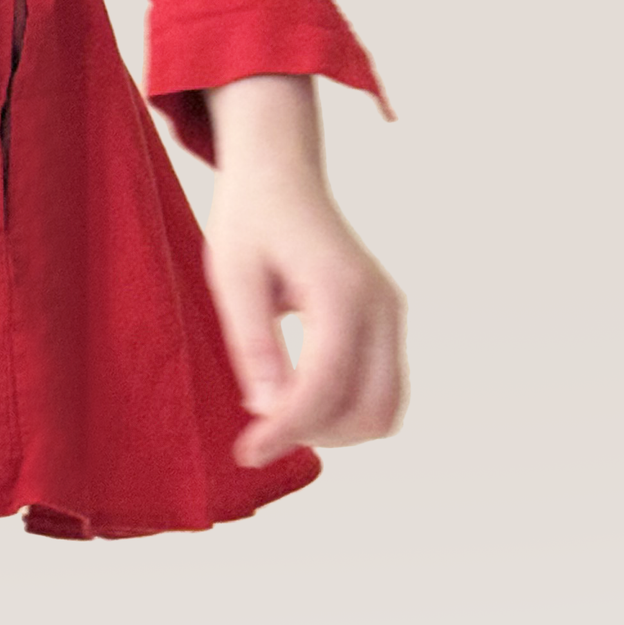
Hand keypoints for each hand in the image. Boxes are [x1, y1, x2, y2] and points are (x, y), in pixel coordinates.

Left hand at [201, 74, 406, 470]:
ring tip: (283, 411)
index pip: (325, 385)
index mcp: (341, 289)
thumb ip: (252, 342)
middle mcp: (380, 304)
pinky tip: (305, 396)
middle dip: (316, 433)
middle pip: (370, 409)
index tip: (246, 452)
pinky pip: (385, 389)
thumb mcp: (232, 274)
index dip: (286, 429)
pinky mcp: (388, 319)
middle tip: (262, 427)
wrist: (280, 172)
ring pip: (387, 409)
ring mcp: (391, 312)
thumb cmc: (250, 217)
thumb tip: (269, 411)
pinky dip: (351, 409)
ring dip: (338, 429)